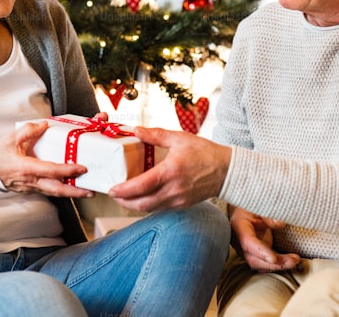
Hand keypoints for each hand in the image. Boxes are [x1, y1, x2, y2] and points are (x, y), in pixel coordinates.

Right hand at [0, 121, 94, 197]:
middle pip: (56, 190)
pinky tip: (70, 187)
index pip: (51, 171)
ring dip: (70, 193)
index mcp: (27, 168)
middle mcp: (31, 181)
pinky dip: (60, 190)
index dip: (67, 170)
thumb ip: (29, 130)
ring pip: (54, 193)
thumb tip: (45, 125)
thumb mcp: (11, 138)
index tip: (81, 168)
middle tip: (90, 191)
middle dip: (75, 192)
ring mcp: (31, 187)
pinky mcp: (31, 189)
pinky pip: (48, 191)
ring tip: (85, 191)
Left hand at [107, 127, 230, 211]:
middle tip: (113, 194)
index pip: (141, 186)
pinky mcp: (181, 205)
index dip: (124, 190)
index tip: (112, 188)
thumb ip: (155, 135)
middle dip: (124, 201)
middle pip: (142, 203)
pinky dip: (147, 205)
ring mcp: (178, 200)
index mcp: (170, 172)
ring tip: (123, 197)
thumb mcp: (179, 138)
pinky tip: (141, 197)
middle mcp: (173, 190)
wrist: (226, 171)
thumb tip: (136, 130)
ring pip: (149, 209)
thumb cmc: (204, 152)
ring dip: (134, 205)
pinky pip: (159, 209)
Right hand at [230, 207, 299, 272]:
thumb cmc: (250, 207)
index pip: (248, 242)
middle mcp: (241, 243)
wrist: (243, 212)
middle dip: (274, 264)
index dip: (261, 252)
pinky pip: (265, 264)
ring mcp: (248, 251)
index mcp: (239, 227)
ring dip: (279, 266)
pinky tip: (290, 262)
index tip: (274, 258)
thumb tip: (280, 224)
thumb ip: (267, 215)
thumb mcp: (257, 206)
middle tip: (292, 260)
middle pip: (254, 259)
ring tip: (295, 260)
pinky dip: (278, 265)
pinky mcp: (256, 254)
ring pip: (260, 265)